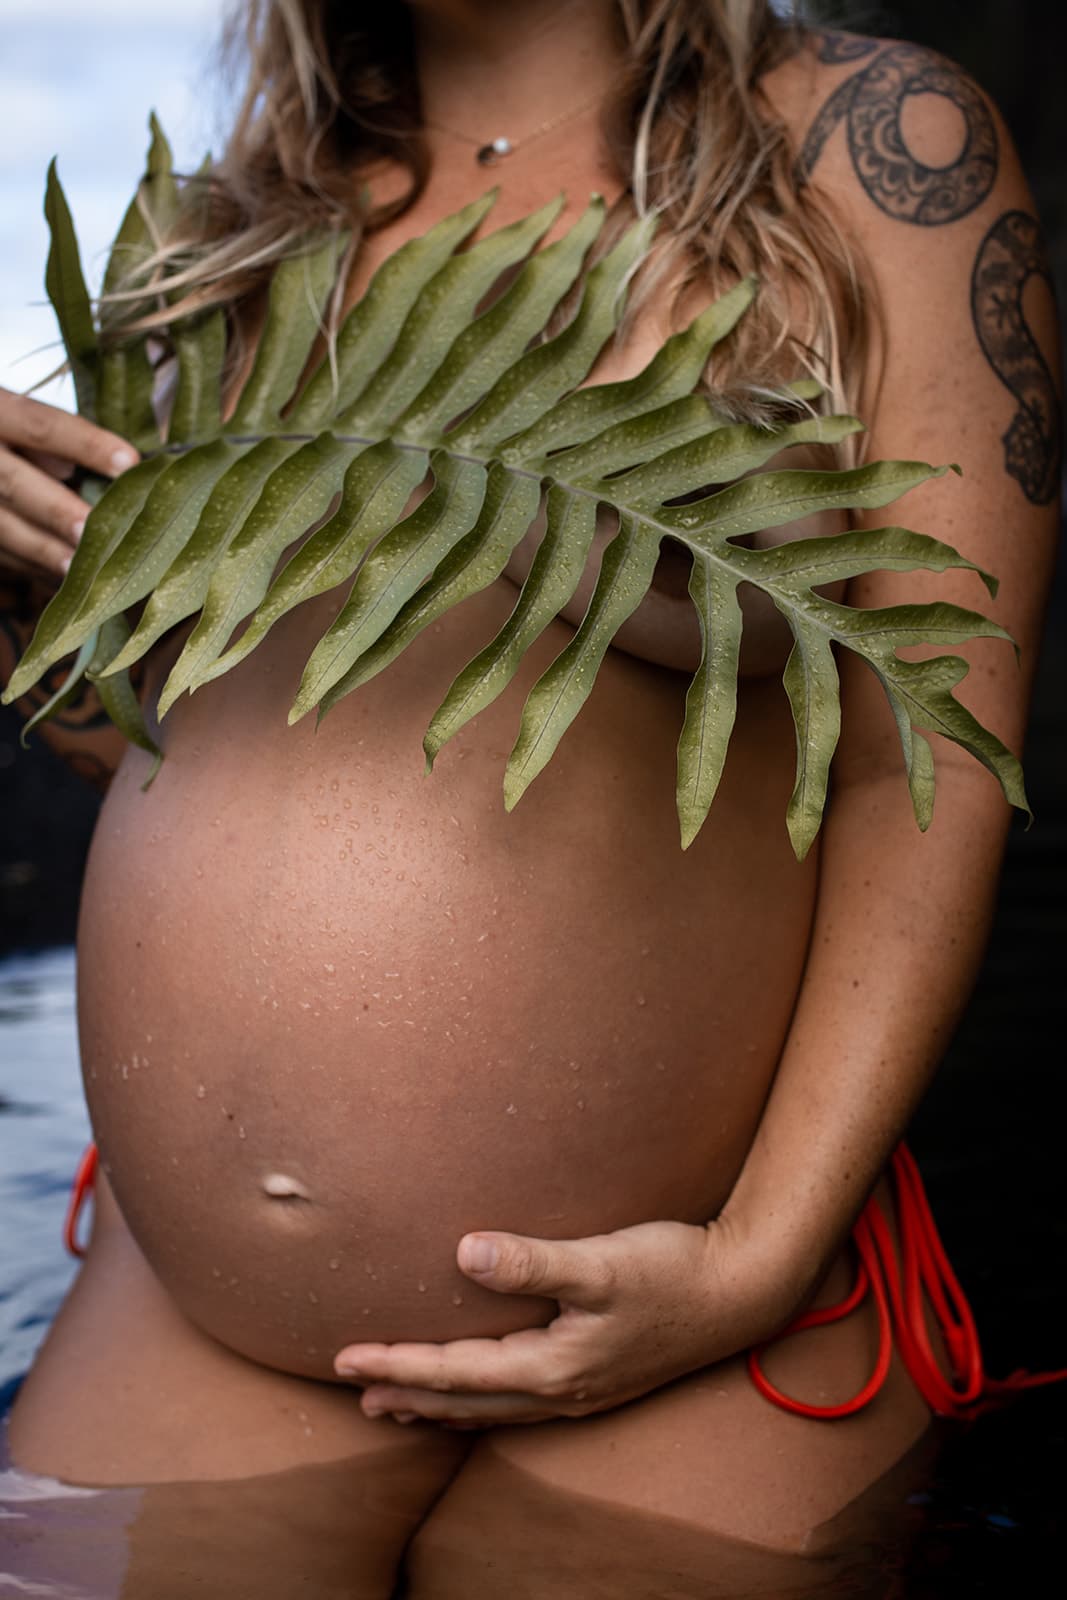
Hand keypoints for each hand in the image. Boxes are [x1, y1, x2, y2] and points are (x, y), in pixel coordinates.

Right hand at [0, 388, 138, 581]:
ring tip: (82, 569)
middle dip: (56, 510)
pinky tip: (66, 580)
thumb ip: (59, 439)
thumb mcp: (26, 419)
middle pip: (14, 484)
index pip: (42, 425)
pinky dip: (33, 565)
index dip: (85, 444)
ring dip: (44, 550)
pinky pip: (1, 551)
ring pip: (2, 526)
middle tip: (94, 532)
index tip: (129, 463)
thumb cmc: (12, 432)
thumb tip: (120, 468)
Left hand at [334, 1215, 800, 1426]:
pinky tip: (481, 1392)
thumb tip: (465, 1253)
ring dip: (438, 1404)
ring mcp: (582, 1390)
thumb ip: (532, 1261)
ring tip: (396, 1404)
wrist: (743, 1292)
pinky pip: (519, 1402)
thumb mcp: (602, 1261)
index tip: (345, 1355)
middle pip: (463, 1401)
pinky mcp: (598, 1375)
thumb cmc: (673, 1270)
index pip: (454, 1372)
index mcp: (552, 1367)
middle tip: (352, 1387)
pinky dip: (481, 1401)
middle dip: (405, 1392)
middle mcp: (561, 1391)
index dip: (396, 1362)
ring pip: (490, 1408)